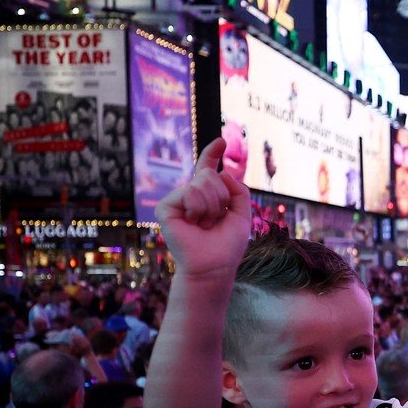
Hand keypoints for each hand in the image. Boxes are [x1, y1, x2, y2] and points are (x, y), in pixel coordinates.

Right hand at [156, 137, 250, 281]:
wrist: (214, 267)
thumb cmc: (227, 245)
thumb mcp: (242, 214)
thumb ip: (238, 191)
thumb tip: (222, 172)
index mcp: (206, 197)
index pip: (208, 170)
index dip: (213, 154)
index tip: (221, 140)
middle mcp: (190, 196)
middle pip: (211, 175)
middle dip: (221, 198)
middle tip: (214, 220)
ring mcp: (177, 201)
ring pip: (202, 183)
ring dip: (212, 207)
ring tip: (205, 225)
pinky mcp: (165, 208)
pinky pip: (189, 193)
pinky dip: (199, 210)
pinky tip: (194, 224)